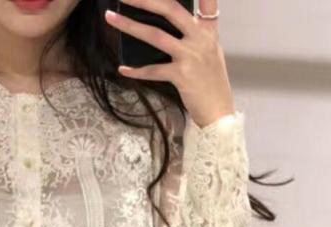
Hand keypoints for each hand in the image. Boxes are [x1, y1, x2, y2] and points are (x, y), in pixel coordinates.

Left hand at [105, 0, 235, 128]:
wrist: (219, 111)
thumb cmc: (211, 83)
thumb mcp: (209, 52)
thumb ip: (194, 35)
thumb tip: (167, 26)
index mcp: (208, 31)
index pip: (206, 2)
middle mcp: (200, 38)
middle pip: (170, 10)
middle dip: (145, 0)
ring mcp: (190, 56)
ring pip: (155, 35)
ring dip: (130, 25)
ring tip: (111, 18)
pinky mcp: (181, 75)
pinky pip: (153, 70)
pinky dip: (136, 70)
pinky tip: (123, 69)